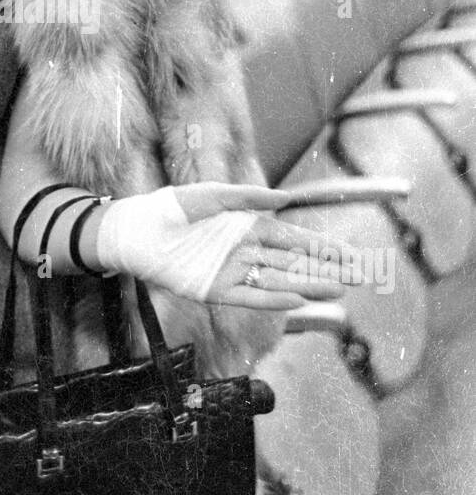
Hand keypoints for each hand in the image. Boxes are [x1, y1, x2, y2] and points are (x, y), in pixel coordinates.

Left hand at [95, 183, 361, 310]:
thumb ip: (245, 198)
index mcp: (247, 226)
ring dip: (308, 285)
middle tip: (361, 278)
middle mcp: (244, 251)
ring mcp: (231, 272)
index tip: (350, 255)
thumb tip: (283, 199)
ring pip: (278, 281)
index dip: (323, 248)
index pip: (294, 240)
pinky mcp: (214, 290)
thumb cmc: (169, 208)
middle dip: (327, 269)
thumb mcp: (208, 195)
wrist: (133, 232)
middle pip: (294, 263)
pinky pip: (249, 297)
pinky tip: (298, 299)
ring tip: (339, 290)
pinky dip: (272, 299)